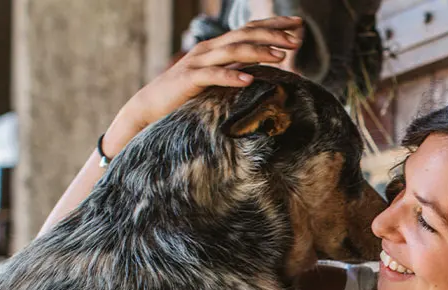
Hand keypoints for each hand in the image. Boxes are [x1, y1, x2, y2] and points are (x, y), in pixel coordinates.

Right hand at [103, 16, 303, 153]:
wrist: (150, 107)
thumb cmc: (186, 95)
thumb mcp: (216, 79)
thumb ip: (235, 69)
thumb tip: (262, 70)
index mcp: (217, 47)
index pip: (249, 29)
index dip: (274, 24)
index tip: (298, 24)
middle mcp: (209, 50)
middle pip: (244, 35)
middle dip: (273, 35)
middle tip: (296, 39)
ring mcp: (198, 63)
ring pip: (232, 51)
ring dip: (258, 52)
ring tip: (281, 56)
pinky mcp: (189, 80)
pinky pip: (213, 76)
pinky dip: (231, 76)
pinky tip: (249, 79)